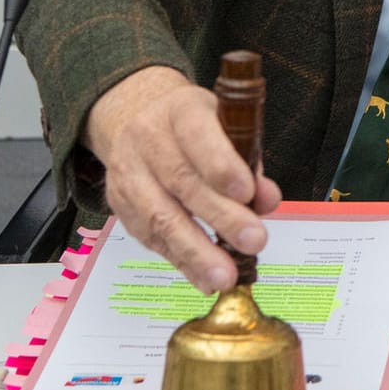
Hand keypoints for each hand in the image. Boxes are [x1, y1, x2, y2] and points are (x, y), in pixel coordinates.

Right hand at [84, 66, 282, 292]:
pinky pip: (151, 239)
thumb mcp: (226, 125)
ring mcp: (129, 174)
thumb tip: (267, 200)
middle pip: (181, 181)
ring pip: (160, 217)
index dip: (221, 165)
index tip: (247, 192)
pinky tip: (205, 279)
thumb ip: (248, 162)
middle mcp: (147, 140)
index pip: (197, 134)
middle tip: (254, 241)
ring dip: (197, 252)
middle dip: (220, 216)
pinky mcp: (121, 206)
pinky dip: (182, 262)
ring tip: (227, 276)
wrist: (135, 118)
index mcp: (180, 110)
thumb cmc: (194, 126)